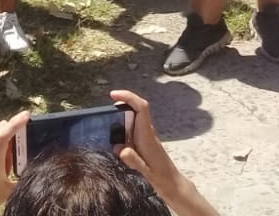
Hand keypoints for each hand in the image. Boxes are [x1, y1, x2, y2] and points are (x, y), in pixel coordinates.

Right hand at [110, 90, 188, 205]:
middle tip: (106, 110)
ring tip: (108, 126)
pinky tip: (117, 141)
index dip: (128, 97)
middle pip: (136, 108)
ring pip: (134, 117)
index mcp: (147, 135)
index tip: (113, 95)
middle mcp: (147, 131)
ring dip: (121, 117)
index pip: (141, 107)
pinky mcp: (144, 140)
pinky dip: (123, 128)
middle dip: (122, 103)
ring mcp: (146, 135)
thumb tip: (120, 148)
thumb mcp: (146, 172)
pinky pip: (133, 127)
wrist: (172, 183)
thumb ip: (133, 160)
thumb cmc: (162, 177)